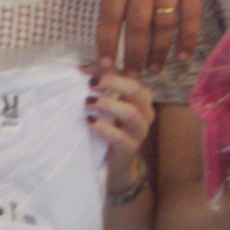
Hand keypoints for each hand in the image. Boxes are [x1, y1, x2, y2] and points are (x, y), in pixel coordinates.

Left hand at [82, 67, 154, 195]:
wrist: (118, 161)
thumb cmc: (112, 126)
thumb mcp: (109, 104)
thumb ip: (101, 85)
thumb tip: (83, 67)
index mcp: (142, 97)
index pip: (129, 76)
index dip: (108, 70)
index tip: (85, 70)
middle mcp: (146, 112)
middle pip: (135, 90)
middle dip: (112, 83)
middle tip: (90, 84)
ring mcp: (140, 131)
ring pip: (131, 114)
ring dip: (107, 105)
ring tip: (88, 103)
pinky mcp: (130, 149)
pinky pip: (119, 137)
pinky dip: (103, 127)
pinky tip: (90, 122)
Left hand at [102, 0, 215, 72]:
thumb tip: (112, 27)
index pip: (110, 16)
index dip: (108, 42)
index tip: (106, 63)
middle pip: (137, 27)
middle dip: (134, 55)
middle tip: (133, 74)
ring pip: (163, 26)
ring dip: (159, 52)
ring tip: (155, 69)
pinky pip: (189, 18)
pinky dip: (186, 40)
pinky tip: (183, 56)